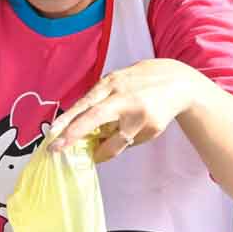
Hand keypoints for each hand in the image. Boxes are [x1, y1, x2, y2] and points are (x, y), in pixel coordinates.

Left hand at [49, 59, 204, 163]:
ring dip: (101, 150)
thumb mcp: (118, 80)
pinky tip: (133, 128)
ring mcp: (140, 116)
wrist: (179, 83)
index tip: (52, 133)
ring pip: (114, 142)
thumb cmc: (140, 81)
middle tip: (56, 149)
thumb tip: (76, 125)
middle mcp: (126, 99)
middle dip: (74, 135)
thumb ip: (99, 99)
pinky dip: (124, 141)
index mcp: (113, 84)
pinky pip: (129, 143)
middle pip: (96, 119)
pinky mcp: (152, 129)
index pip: (87, 103)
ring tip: (97, 151)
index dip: (68, 120)